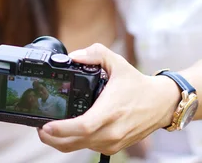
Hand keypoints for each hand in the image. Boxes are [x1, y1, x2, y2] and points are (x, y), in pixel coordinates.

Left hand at [37, 43, 179, 154]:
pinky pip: (90, 148)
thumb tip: (74, 56)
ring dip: (63, 142)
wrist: (160, 103)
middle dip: (53, 138)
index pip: (82, 126)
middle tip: (41, 128)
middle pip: (75, 142)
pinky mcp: (115, 147)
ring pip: (80, 148)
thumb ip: (96, 54)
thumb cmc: (138, 84)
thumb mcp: (118, 62)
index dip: (60, 129)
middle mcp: (111, 130)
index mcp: (110, 110)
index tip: (45, 125)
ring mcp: (113, 141)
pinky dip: (77, 142)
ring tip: (51, 131)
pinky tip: (71, 132)